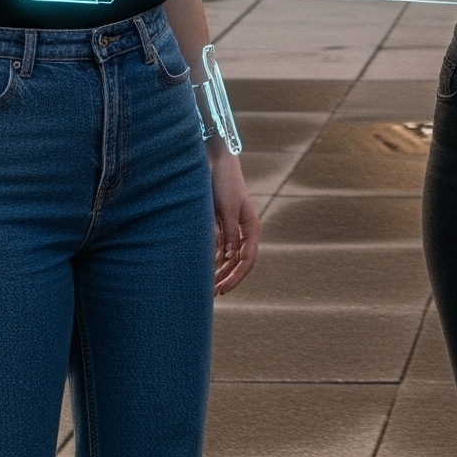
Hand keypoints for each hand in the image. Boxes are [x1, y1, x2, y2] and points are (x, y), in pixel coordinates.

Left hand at [209, 143, 260, 294]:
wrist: (217, 162)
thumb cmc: (225, 183)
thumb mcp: (227, 209)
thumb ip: (230, 233)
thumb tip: (230, 258)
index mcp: (251, 227)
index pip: (247, 260)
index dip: (236, 277)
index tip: (222, 290)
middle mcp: (244, 229)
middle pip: (239, 261)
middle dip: (228, 278)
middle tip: (212, 294)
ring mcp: (234, 227)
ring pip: (230, 256)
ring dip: (220, 271)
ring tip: (207, 287)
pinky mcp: (223, 223)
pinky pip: (221, 247)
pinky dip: (215, 259)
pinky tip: (206, 269)